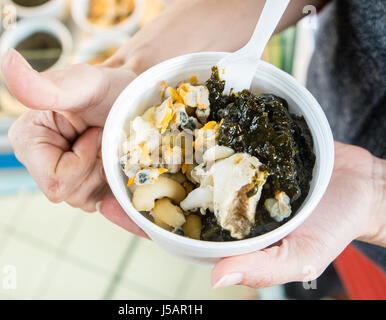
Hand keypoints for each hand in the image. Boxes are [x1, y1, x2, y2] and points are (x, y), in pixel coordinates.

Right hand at [3, 49, 135, 211]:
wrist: (133, 99)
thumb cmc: (109, 88)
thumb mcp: (83, 84)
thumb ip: (44, 85)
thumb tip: (5, 60)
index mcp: (27, 141)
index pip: (55, 180)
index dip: (83, 160)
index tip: (96, 132)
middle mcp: (39, 163)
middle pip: (70, 194)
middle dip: (97, 170)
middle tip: (106, 139)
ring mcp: (61, 177)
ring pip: (85, 201)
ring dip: (107, 176)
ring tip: (111, 147)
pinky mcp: (82, 187)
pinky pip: (98, 204)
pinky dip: (114, 190)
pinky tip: (117, 167)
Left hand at [99, 142, 384, 286]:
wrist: (358, 187)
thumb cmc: (329, 227)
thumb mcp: (298, 255)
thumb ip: (259, 267)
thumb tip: (217, 280)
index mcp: (220, 231)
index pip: (170, 229)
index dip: (138, 221)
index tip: (107, 206)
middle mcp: (218, 200)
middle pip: (170, 192)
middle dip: (140, 182)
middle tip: (106, 164)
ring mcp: (229, 171)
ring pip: (185, 163)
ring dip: (159, 152)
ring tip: (128, 136)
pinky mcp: (244, 146)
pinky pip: (213, 138)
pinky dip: (193, 130)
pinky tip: (173, 117)